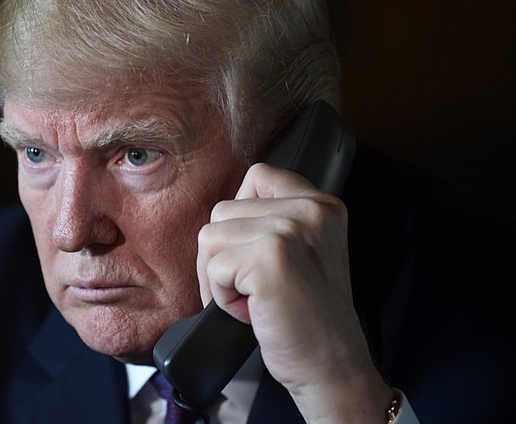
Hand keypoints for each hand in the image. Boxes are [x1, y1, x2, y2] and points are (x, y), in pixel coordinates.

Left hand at [197, 163, 392, 421]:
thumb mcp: (304, 250)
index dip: (241, 216)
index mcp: (321, 203)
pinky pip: (212, 267)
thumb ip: (274, 219)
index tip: (256, 253)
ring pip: (210, 238)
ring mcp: (288, 231)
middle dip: (224, 255)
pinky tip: (254, 311)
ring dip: (220, 277)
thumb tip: (223, 211)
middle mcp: (309, 209)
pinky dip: (221, 297)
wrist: (331, 367)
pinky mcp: (268, 259)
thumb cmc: (308, 316)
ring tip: (255, 298)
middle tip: (255, 288)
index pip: (257, 176)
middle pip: (222, 210)